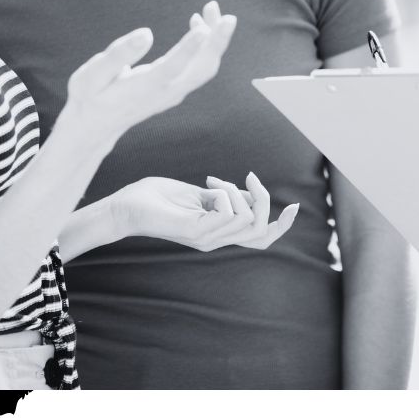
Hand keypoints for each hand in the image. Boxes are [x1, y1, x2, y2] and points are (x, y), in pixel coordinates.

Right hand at [63, 1, 235, 147]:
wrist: (94, 127)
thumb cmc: (89, 97)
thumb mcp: (91, 76)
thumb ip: (119, 55)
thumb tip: (146, 33)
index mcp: (143, 88)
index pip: (171, 69)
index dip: (188, 49)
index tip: (203, 28)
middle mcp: (166, 93)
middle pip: (202, 69)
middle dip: (218, 42)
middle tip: (226, 15)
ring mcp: (174, 93)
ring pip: (205, 68)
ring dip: (215, 39)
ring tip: (211, 8)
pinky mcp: (176, 89)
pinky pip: (200, 67)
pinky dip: (206, 45)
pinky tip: (198, 24)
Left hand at [116, 173, 298, 251]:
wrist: (125, 207)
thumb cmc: (157, 197)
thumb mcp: (201, 194)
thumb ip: (225, 196)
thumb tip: (251, 192)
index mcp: (219, 232)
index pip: (260, 239)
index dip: (282, 225)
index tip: (294, 206)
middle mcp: (216, 240)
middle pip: (261, 229)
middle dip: (265, 199)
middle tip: (249, 177)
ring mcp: (206, 238)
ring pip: (247, 218)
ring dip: (237, 191)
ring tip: (213, 181)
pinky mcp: (195, 232)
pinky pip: (228, 213)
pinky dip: (225, 193)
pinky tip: (206, 186)